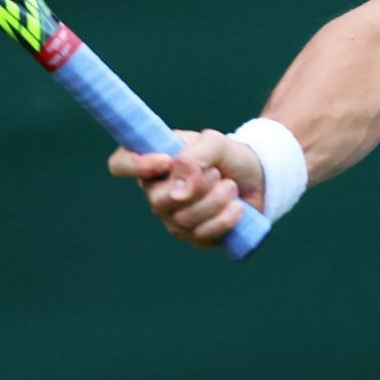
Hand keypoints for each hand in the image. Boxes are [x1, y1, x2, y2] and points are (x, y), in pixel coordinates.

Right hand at [106, 129, 264, 248]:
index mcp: (154, 161)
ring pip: (183, 220)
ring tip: (231, 187)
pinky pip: (201, 236)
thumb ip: (194, 157)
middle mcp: (157, 191)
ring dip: (215, 201)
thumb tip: (178, 192)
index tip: (166, 160)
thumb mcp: (216, 143)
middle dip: (196, 187)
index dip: (134, 165)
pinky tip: (237, 207)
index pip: (120, 164)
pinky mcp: (194, 236)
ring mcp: (173, 217)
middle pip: (157, 201)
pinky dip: (224, 220)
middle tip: (217, 173)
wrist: (258, 177)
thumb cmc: (228, 156)